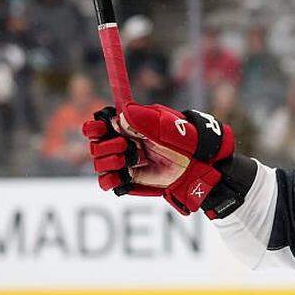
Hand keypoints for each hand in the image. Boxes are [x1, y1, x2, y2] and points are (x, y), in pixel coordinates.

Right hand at [82, 103, 235, 215]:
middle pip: (96, 143)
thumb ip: (148, 120)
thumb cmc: (187, 141)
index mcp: (131, 125)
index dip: (94, 125)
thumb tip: (123, 113)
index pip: (101, 122)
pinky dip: (108, 181)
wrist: (199, 166)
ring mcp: (126, 161)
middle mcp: (125, 142)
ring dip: (107, 162)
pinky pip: (108, 182)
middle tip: (124, 146)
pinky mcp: (130, 178)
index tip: (98, 128)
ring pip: (99, 162)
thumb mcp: (171, 127)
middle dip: (104, 145)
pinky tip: (119, 177)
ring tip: (125, 161)